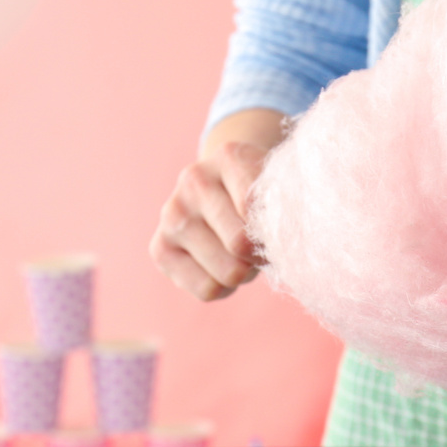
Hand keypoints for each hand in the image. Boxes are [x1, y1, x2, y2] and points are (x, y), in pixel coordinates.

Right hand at [151, 108, 286, 301]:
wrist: (222, 193)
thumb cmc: (261, 197)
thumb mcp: (281, 190)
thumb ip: (287, 210)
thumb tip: (285, 248)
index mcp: (230, 157)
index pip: (261, 210)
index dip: (277, 232)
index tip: (279, 228)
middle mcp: (194, 180)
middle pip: (241, 244)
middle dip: (259, 255)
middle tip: (259, 246)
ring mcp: (171, 213)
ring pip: (227, 272)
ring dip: (243, 273)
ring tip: (239, 254)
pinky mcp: (159, 248)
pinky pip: (206, 290)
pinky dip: (223, 288)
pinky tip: (220, 267)